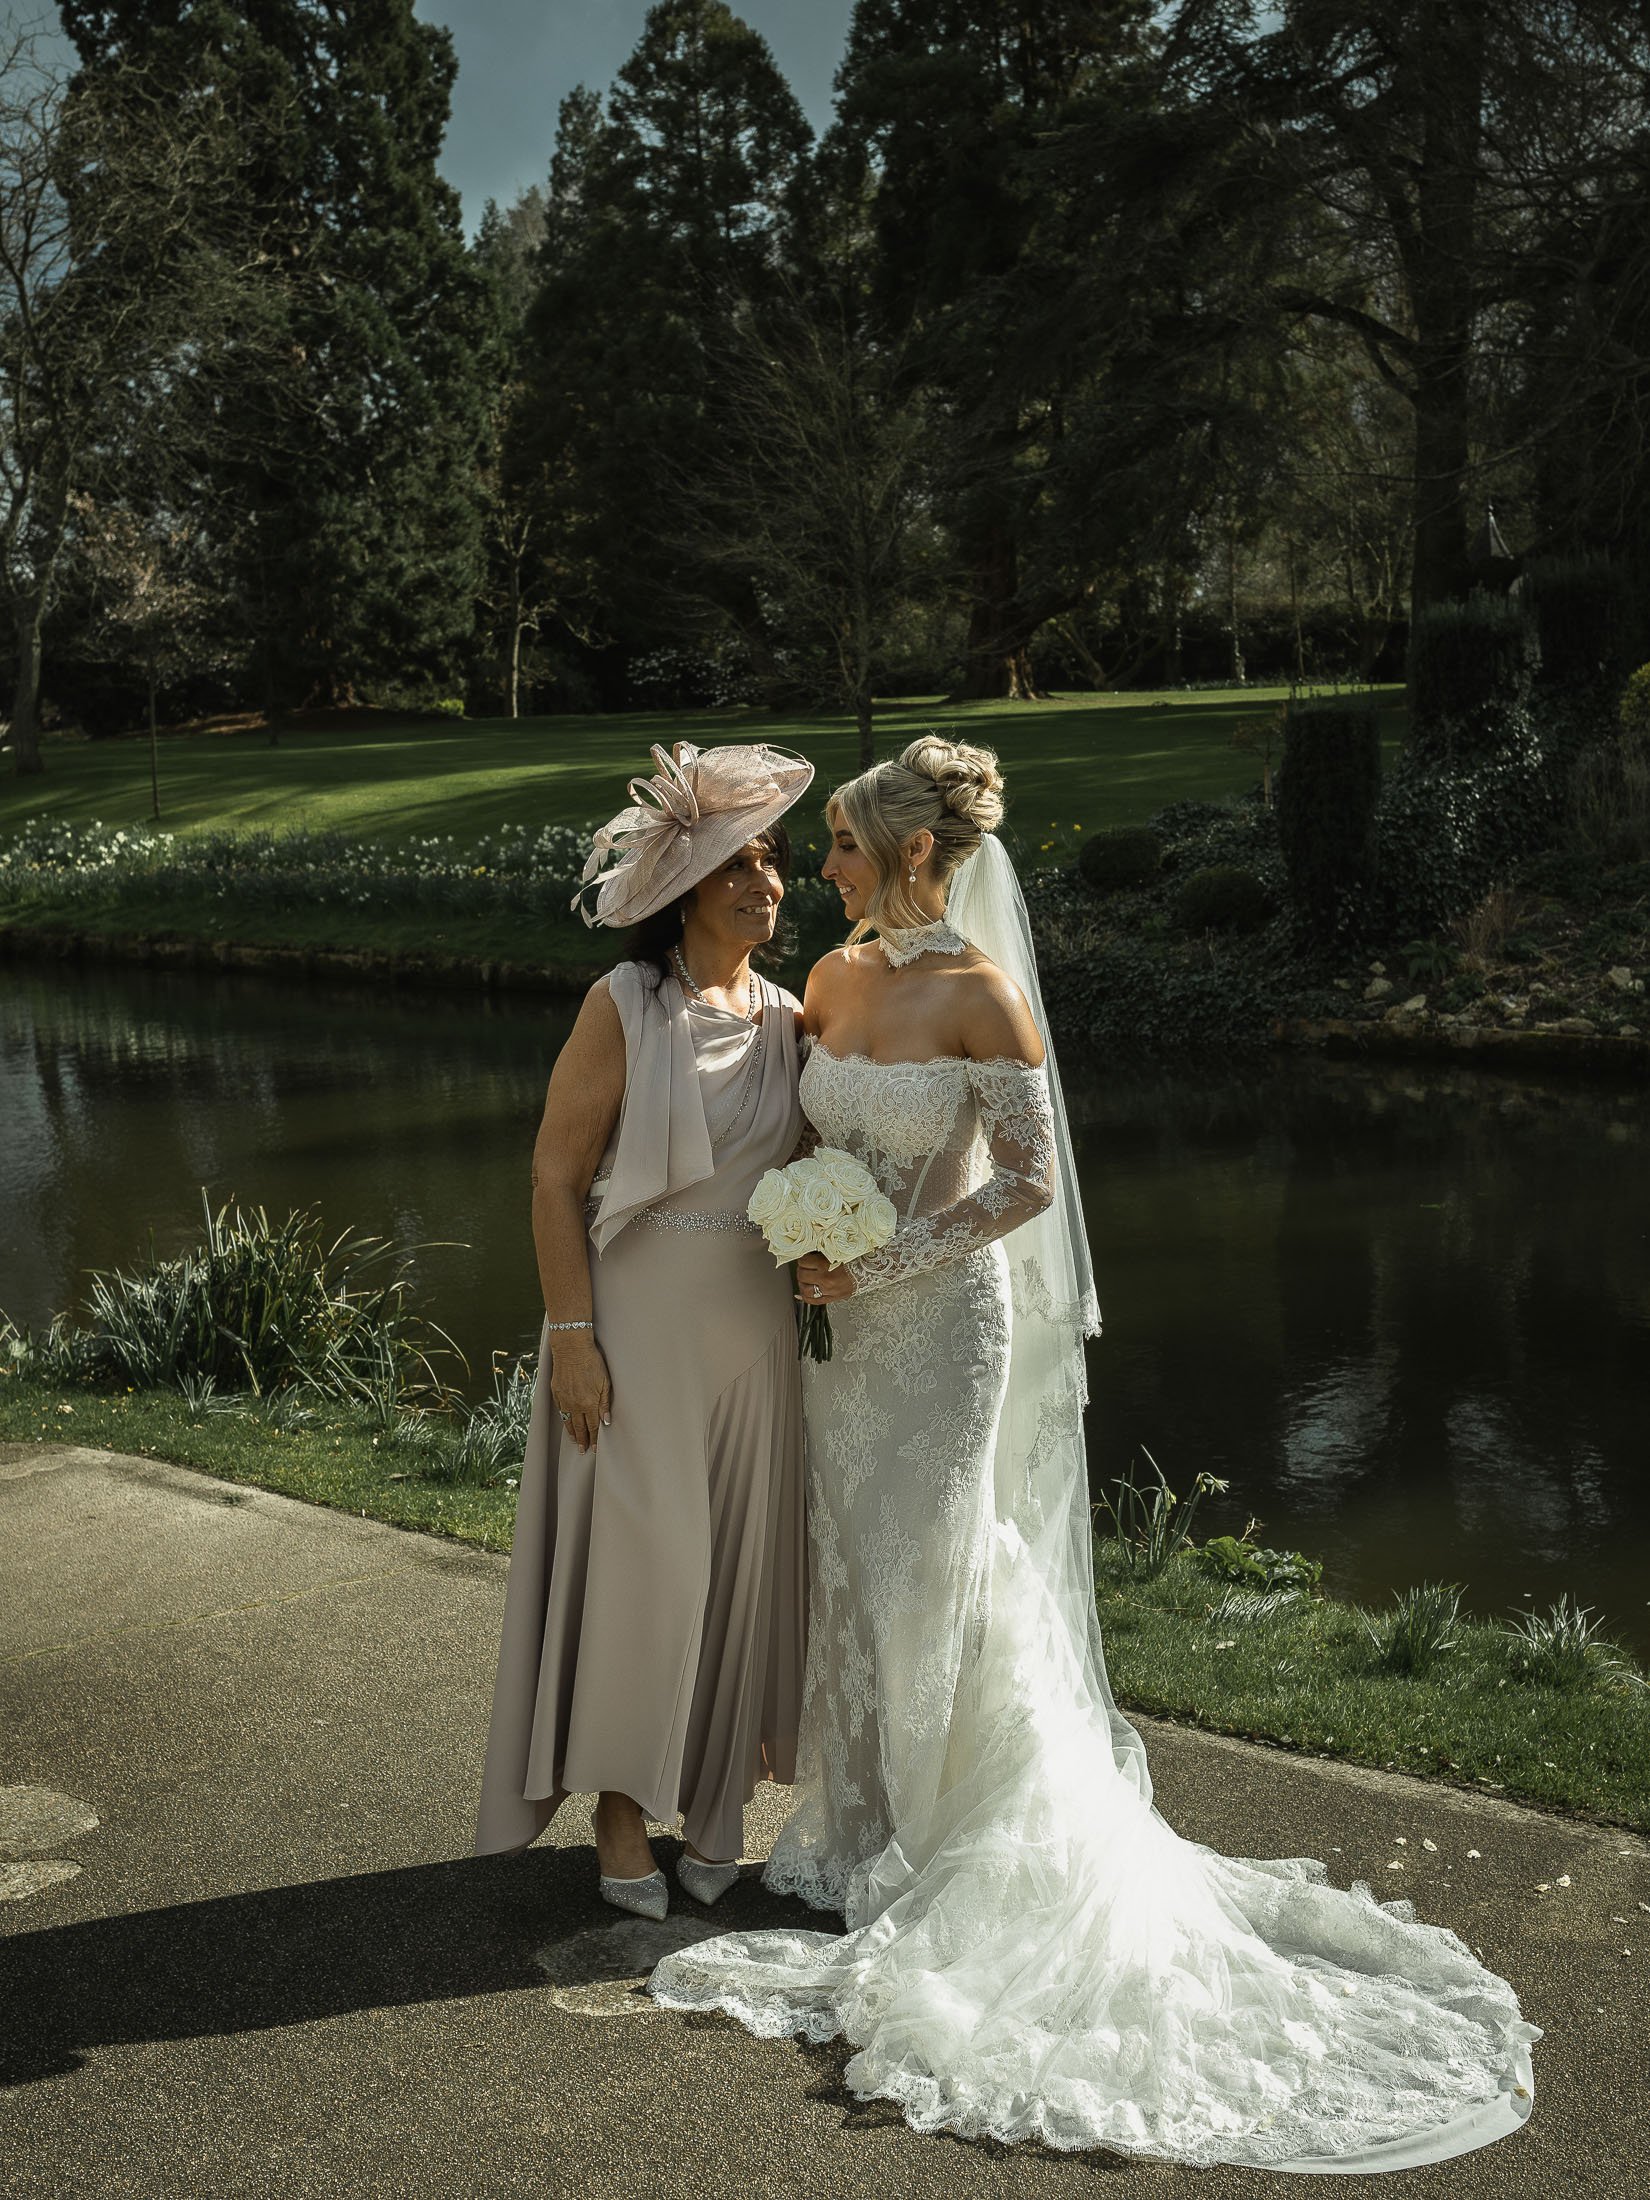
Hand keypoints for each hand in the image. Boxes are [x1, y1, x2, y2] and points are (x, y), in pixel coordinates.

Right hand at [550, 1333, 610, 1452]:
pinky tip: (567, 1423)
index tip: (595, 1448)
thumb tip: (606, 1421)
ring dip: (572, 1433)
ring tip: (575, 1441)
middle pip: (580, 1427)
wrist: (571, 1347)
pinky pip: (561, 1411)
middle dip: (583, 1440)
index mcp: (589, 1402)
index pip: (593, 1426)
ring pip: (568, 1421)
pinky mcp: (556, 1392)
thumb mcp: (605, 1381)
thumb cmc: (592, 1361)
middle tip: (584, 1450)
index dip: (594, 1438)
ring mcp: (564, 1399)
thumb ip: (605, 1403)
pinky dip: (564, 1420)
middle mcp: (575, 1404)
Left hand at [796, 1251, 855, 1304]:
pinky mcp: (833, 1298)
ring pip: (805, 1290)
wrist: (872, 1270)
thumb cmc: (857, 1259)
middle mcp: (825, 1279)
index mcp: (826, 1264)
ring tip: (805, 1278)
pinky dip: (804, 1297)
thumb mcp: (838, 1252)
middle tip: (805, 1266)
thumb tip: (810, 1252)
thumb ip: (823, 1252)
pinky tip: (801, 1294)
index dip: (803, 1258)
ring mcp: (828, 1290)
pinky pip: (813, 1301)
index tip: (807, 1257)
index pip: (804, 1262)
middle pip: (802, 1275)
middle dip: (801, 1269)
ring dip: (802, 1283)